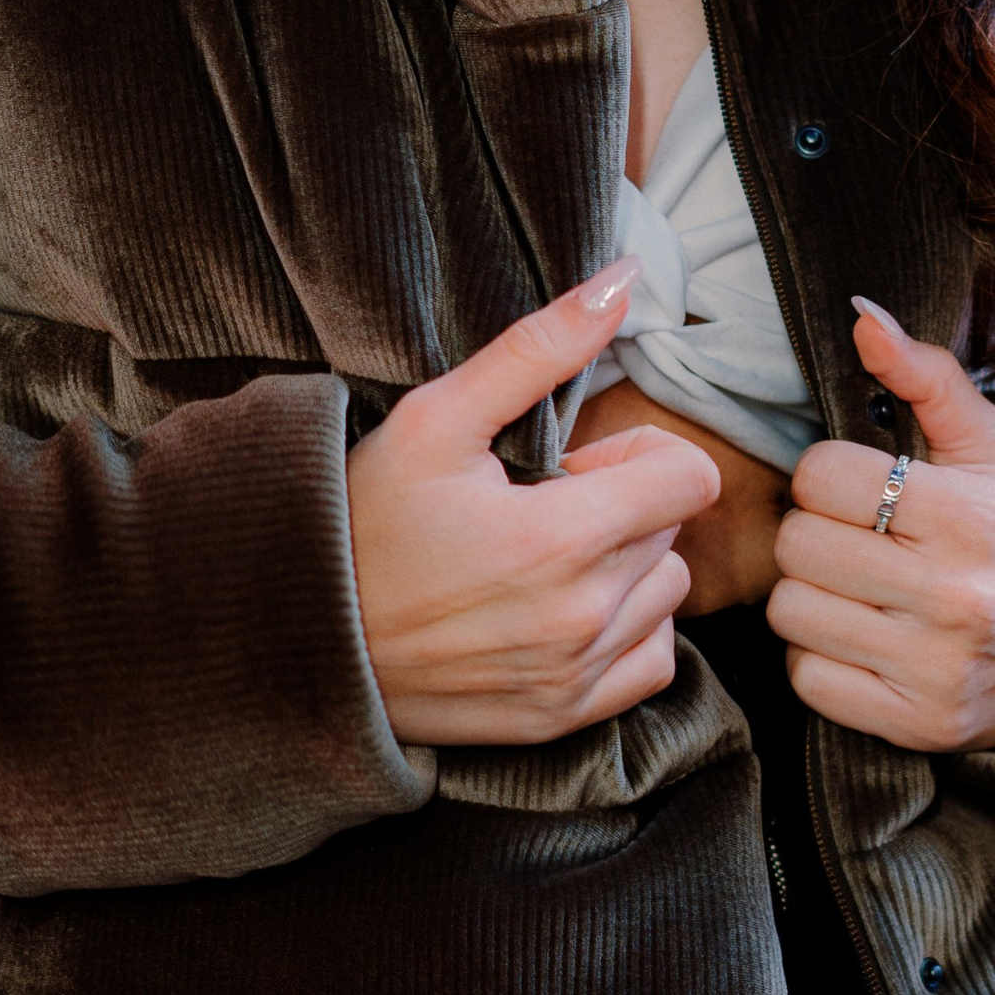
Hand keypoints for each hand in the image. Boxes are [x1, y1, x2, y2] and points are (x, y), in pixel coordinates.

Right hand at [348, 264, 720, 746]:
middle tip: (535, 510)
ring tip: (541, 563)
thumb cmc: (364, 519)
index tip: (573, 466)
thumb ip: (539, 347)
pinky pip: (653, 663)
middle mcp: (583, 617)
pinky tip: (559, 611)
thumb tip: (626, 278)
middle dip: (622, 508)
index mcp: (561, 538)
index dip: (637, 455)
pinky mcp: (563, 716)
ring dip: (626, 570)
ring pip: (667, 596)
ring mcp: (575, 675)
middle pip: (673, 533)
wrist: (303, 635)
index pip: (691, 478)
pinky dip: (625, 632)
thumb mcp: (436, 417)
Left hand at [768, 303, 994, 751]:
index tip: (860, 491)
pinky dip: (819, 656)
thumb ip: (925, 374)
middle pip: (797, 544)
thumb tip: (861, 316)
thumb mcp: (986, 444)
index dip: (828, 477)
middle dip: (814, 535)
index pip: (822, 475)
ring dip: (809, 596)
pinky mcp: (917, 722)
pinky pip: (808, 677)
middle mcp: (956, 594)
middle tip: (851, 541)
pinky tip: (859, 637)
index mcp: (968, 514)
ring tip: (852, 587)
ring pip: (791, 612)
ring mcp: (936, 667)